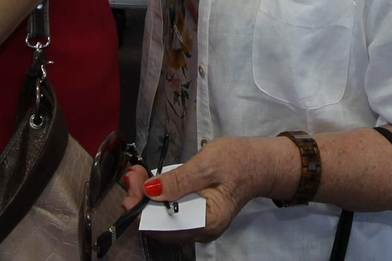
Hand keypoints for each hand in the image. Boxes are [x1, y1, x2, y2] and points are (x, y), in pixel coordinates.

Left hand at [143, 136, 290, 244]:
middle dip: (141, 199)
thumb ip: (179, 180)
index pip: (164, 224)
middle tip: (133, 174)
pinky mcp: (196, 215)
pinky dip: (159, 197)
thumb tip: (149, 190)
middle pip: (160, 223)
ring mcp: (198, 225)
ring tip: (138, 175)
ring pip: (163, 218)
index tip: (131, 182)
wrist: (260, 163)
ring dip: (147, 197)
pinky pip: (171, 211)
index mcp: (207, 222)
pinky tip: (152, 181)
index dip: (143, 206)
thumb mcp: (207, 164)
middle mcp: (201, 231)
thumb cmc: (238, 160)